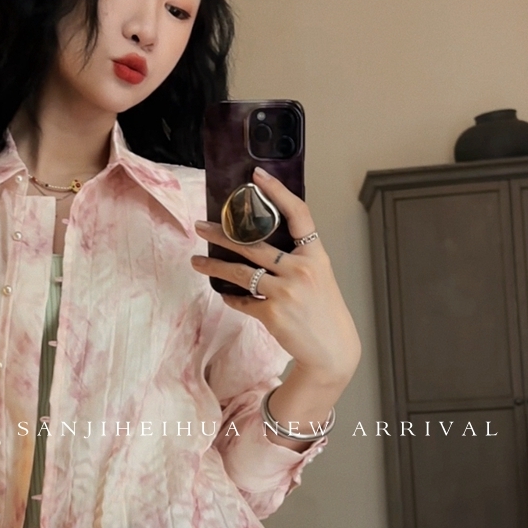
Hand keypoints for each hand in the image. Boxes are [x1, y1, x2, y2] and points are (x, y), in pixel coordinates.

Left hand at [191, 166, 360, 383]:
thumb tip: (257, 243)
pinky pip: (242, 301)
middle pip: (253, 243)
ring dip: (213, 266)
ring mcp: (286, 291)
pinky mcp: (272, 313)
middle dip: (221, 234)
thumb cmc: (323, 311)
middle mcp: (301, 269)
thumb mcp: (318, 277)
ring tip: (195, 261)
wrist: (332, 350)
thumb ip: (295, 259)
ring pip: (240, 272)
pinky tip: (225, 295)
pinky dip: (232, 299)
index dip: (277, 191)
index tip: (257, 176)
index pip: (298, 213)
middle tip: (200, 226)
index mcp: (315, 255)